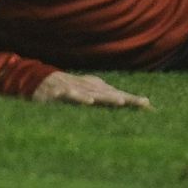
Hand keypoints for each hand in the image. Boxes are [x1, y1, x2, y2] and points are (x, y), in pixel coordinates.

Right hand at [32, 70, 151, 109]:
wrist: (38, 80)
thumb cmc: (67, 88)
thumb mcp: (86, 92)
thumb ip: (104, 98)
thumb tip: (125, 102)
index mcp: (95, 89)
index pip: (117, 95)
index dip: (133, 100)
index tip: (149, 106)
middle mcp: (88, 87)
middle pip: (110, 94)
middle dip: (126, 99)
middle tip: (143, 103)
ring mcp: (74, 88)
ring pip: (93, 94)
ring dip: (107, 97)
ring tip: (120, 101)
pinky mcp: (59, 93)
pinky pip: (70, 95)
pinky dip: (79, 97)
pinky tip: (88, 102)